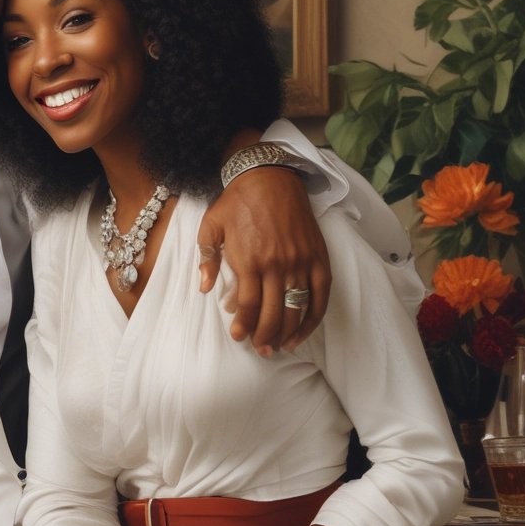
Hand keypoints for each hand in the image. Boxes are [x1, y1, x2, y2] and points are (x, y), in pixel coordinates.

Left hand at [197, 167, 330, 353]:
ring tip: (277, 346)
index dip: (244, 325)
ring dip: (286, 332)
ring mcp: (301, 261)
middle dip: (264, 336)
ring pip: (296, 308)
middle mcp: (278, 263)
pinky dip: (313, 318)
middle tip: (258, 348)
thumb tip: (204, 289)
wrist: (270, 176)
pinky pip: (320, 295)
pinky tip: (302, 332)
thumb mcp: (210, 226)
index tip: (238, 337)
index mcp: (250, 258)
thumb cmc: (237, 202)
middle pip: (273, 312)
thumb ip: (206, 258)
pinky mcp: (319, 257)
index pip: (249, 304)